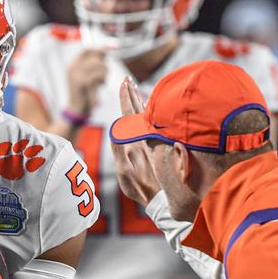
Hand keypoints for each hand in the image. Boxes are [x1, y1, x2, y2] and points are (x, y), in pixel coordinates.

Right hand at [67, 49, 107, 115]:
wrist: (76, 110)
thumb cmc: (84, 94)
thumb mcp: (86, 76)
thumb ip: (93, 64)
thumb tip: (105, 51)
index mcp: (72, 64)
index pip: (88, 49)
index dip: (102, 47)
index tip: (115, 46)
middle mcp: (73, 67)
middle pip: (95, 57)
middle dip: (104, 66)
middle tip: (103, 76)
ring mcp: (76, 74)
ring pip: (99, 65)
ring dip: (105, 74)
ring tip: (101, 82)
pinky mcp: (82, 82)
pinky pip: (98, 75)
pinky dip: (103, 80)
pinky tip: (100, 86)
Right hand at [111, 77, 160, 206]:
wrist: (161, 199)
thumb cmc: (141, 189)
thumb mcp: (125, 173)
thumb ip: (120, 152)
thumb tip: (115, 131)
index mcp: (135, 142)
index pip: (128, 115)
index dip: (125, 99)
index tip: (124, 83)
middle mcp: (144, 139)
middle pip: (136, 112)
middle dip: (131, 95)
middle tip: (127, 79)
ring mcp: (151, 143)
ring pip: (145, 117)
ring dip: (139, 102)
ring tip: (135, 89)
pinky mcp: (156, 147)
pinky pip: (153, 125)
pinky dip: (149, 114)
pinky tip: (149, 109)